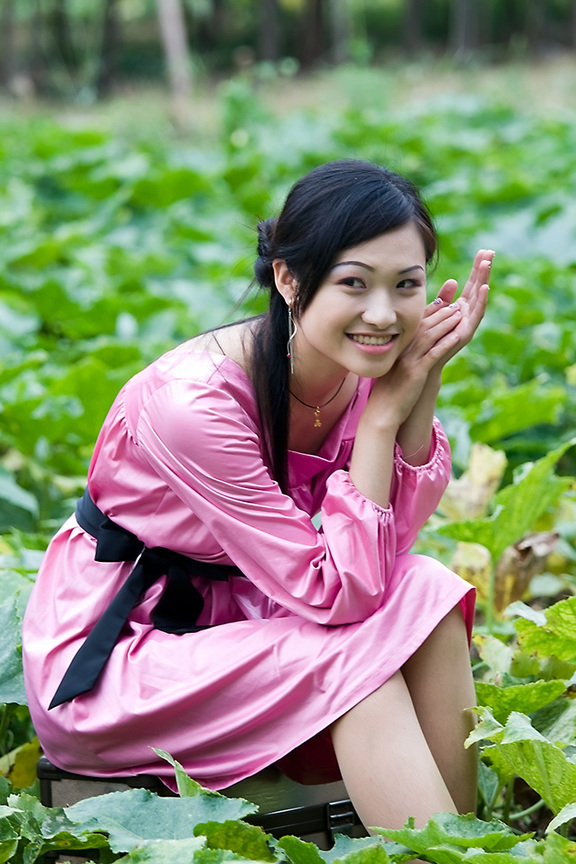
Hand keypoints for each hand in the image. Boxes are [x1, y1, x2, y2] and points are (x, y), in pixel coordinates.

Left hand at [425, 248, 493, 368]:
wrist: (421, 366)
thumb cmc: (423, 342)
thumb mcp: (432, 315)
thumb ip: (442, 300)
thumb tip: (453, 281)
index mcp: (459, 308)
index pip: (471, 284)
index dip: (477, 268)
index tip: (484, 251)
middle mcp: (466, 315)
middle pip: (478, 288)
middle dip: (484, 270)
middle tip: (490, 251)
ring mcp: (467, 324)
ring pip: (479, 299)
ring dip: (484, 281)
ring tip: (488, 264)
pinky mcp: (466, 333)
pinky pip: (476, 315)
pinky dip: (482, 301)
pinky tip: (485, 288)